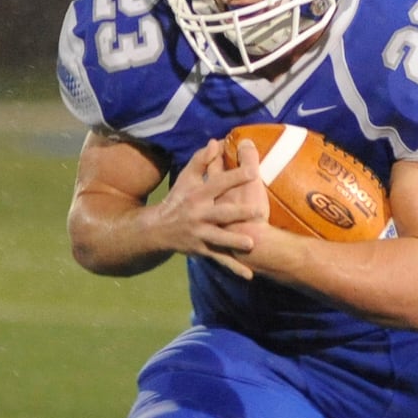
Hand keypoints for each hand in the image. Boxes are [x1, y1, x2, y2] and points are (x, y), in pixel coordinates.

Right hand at [165, 139, 266, 277]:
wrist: (157, 230)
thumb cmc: (178, 199)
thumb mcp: (186, 178)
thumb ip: (201, 160)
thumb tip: (215, 142)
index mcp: (198, 194)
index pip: (218, 184)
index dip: (234, 177)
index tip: (253, 171)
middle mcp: (198, 215)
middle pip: (221, 213)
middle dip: (239, 213)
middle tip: (259, 211)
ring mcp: (199, 234)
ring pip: (219, 239)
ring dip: (234, 242)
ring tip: (251, 244)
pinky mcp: (202, 250)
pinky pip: (220, 260)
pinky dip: (234, 268)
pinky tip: (249, 275)